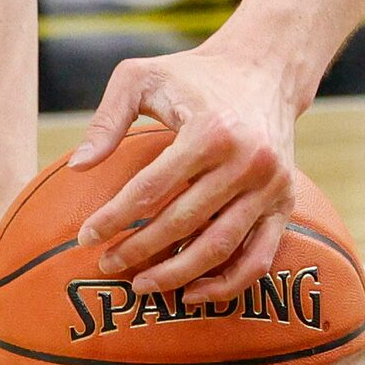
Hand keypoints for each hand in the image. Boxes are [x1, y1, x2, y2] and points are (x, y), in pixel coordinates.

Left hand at [69, 43, 307, 303]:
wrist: (265, 70)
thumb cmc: (195, 74)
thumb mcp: (142, 77)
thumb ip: (107, 119)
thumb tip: (79, 167)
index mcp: (211, 130)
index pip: (151, 189)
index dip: (114, 218)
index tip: (85, 238)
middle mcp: (247, 160)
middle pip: (182, 223)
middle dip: (137, 250)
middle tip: (107, 266)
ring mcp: (271, 185)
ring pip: (219, 247)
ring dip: (176, 275)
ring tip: (141, 285)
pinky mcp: (286, 203)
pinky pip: (258, 257)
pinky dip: (226, 285)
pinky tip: (192, 294)